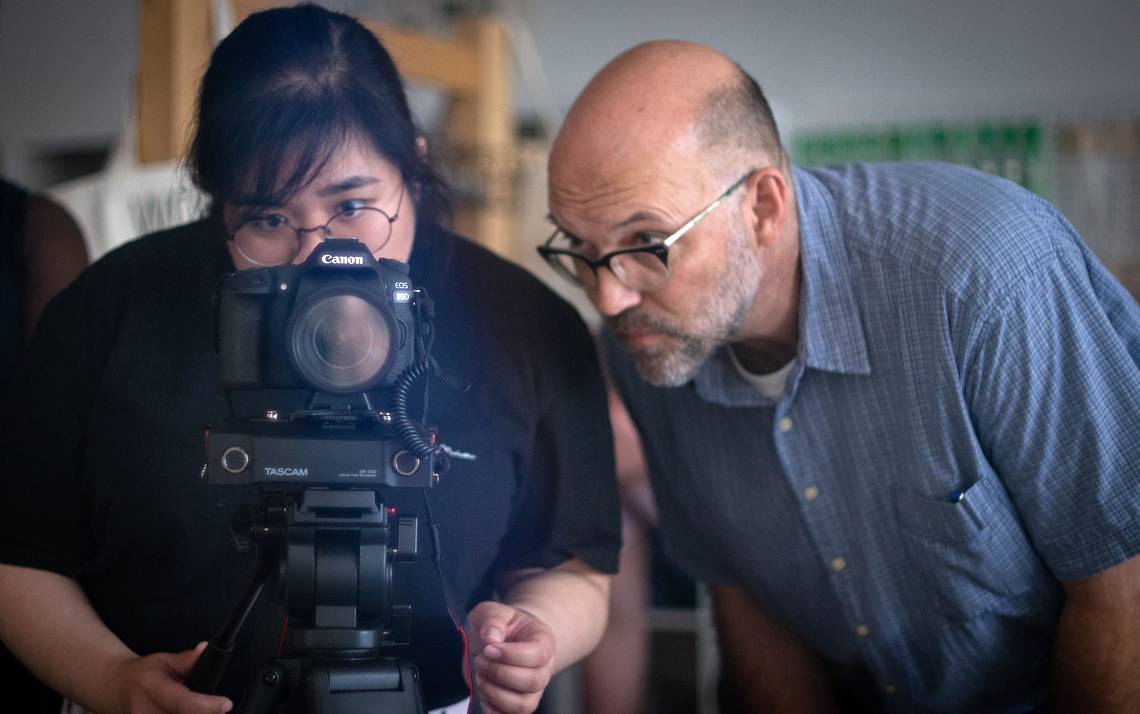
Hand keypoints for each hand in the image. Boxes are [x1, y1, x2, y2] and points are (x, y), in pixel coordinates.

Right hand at [110, 642, 232, 713]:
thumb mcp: (165, 660)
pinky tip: (192, 712)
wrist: (117, 689)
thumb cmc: (144, 674)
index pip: (182, 702)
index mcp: (150, 687)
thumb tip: (205, 649)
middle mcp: (144, 711)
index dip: (208, 706)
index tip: (225, 704)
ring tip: (205, 709)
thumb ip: (187, 659)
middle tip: (219, 709)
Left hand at [467, 601, 555, 713]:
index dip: (511, 655)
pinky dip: (492, 710)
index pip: (538, 655)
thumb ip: (492, 620)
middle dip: (500, 673)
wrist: (497, 641)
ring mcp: (532, 691)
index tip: (488, 649)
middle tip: (480, 661)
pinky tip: (481, 693)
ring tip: (479, 677)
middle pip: (533, 682)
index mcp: (543, 642)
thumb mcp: (492, 612)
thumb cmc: (499, 626)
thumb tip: (491, 639)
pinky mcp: (517, 706)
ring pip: (523, 705)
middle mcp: (543, 669)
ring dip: (495, 693)